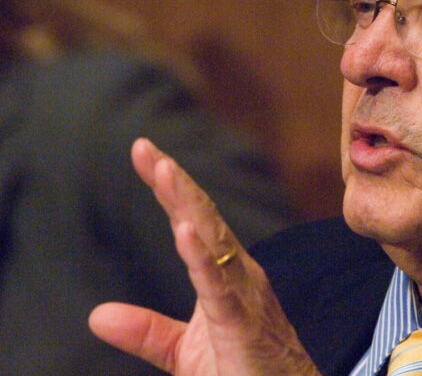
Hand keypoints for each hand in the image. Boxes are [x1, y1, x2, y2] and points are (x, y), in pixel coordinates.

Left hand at [89, 138, 319, 375]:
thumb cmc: (244, 374)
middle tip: (146, 148)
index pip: (192, 223)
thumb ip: (145, 330)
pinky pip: (219, 284)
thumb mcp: (183, 352)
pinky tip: (184, 231)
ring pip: (213, 240)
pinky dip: (201, 255)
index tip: (144, 153)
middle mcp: (238, 274)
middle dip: (174, 182)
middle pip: (203, 218)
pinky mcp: (243, 321)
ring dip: (187, 204)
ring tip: (164, 171)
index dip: (168, 189)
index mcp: (225, 275)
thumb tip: (97, 315)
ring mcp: (244, 293)